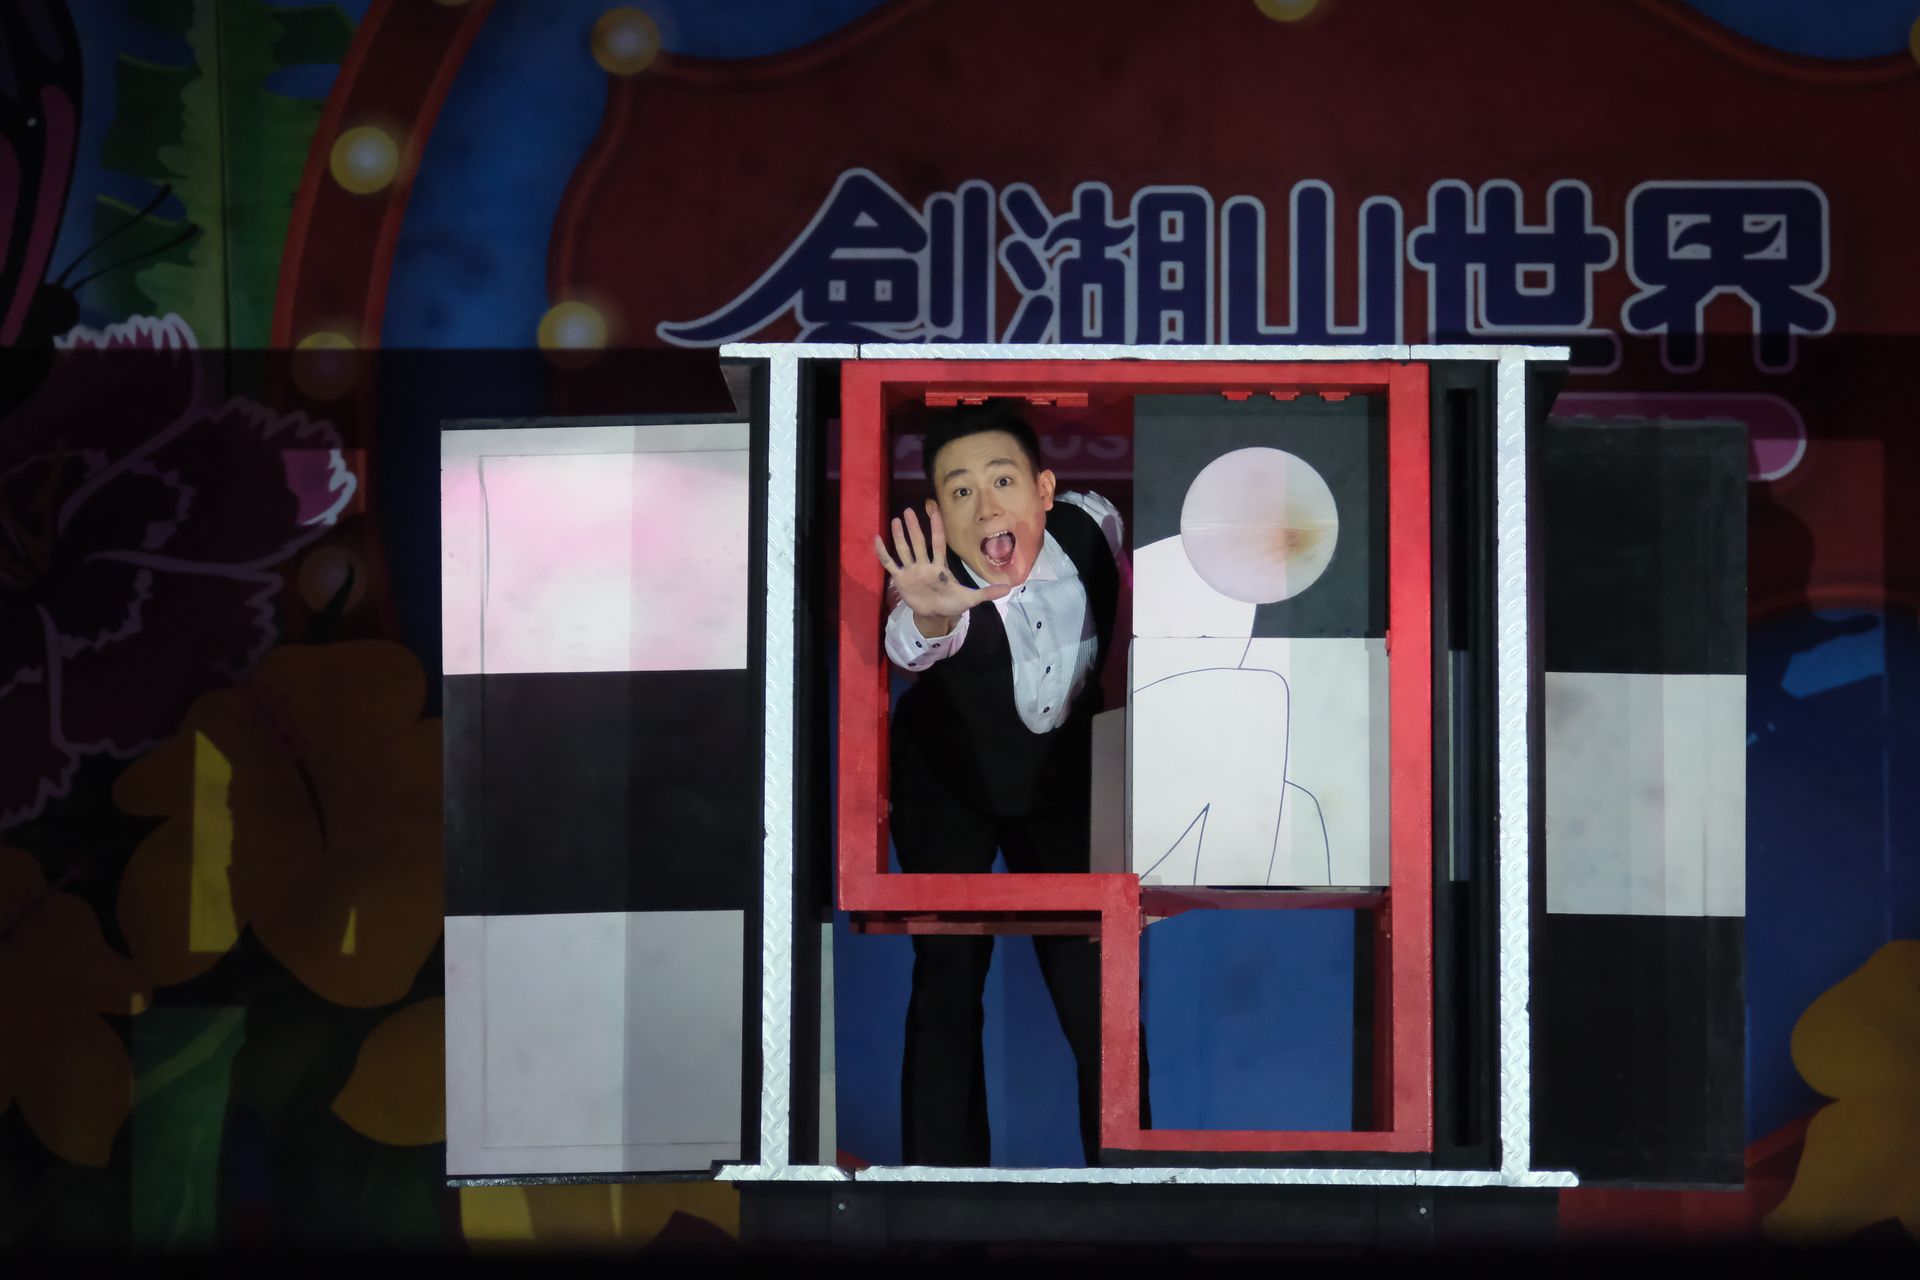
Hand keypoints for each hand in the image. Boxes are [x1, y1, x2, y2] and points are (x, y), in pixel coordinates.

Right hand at [874, 504, 1009, 632]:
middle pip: (918, 543)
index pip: (938, 543)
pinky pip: (890, 564)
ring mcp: (911, 571)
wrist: (935, 615)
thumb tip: (1009, 588)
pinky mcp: (901, 580)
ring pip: (904, 550)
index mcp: (940, 566)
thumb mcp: (970, 599)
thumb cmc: (952, 603)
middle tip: (909, 510)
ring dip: (899, 536)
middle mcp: (924, 564)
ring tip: (895, 520)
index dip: (936, 527)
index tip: (934, 509)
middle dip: (914, 528)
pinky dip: (883, 553)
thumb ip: (987, 592)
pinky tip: (876, 539)